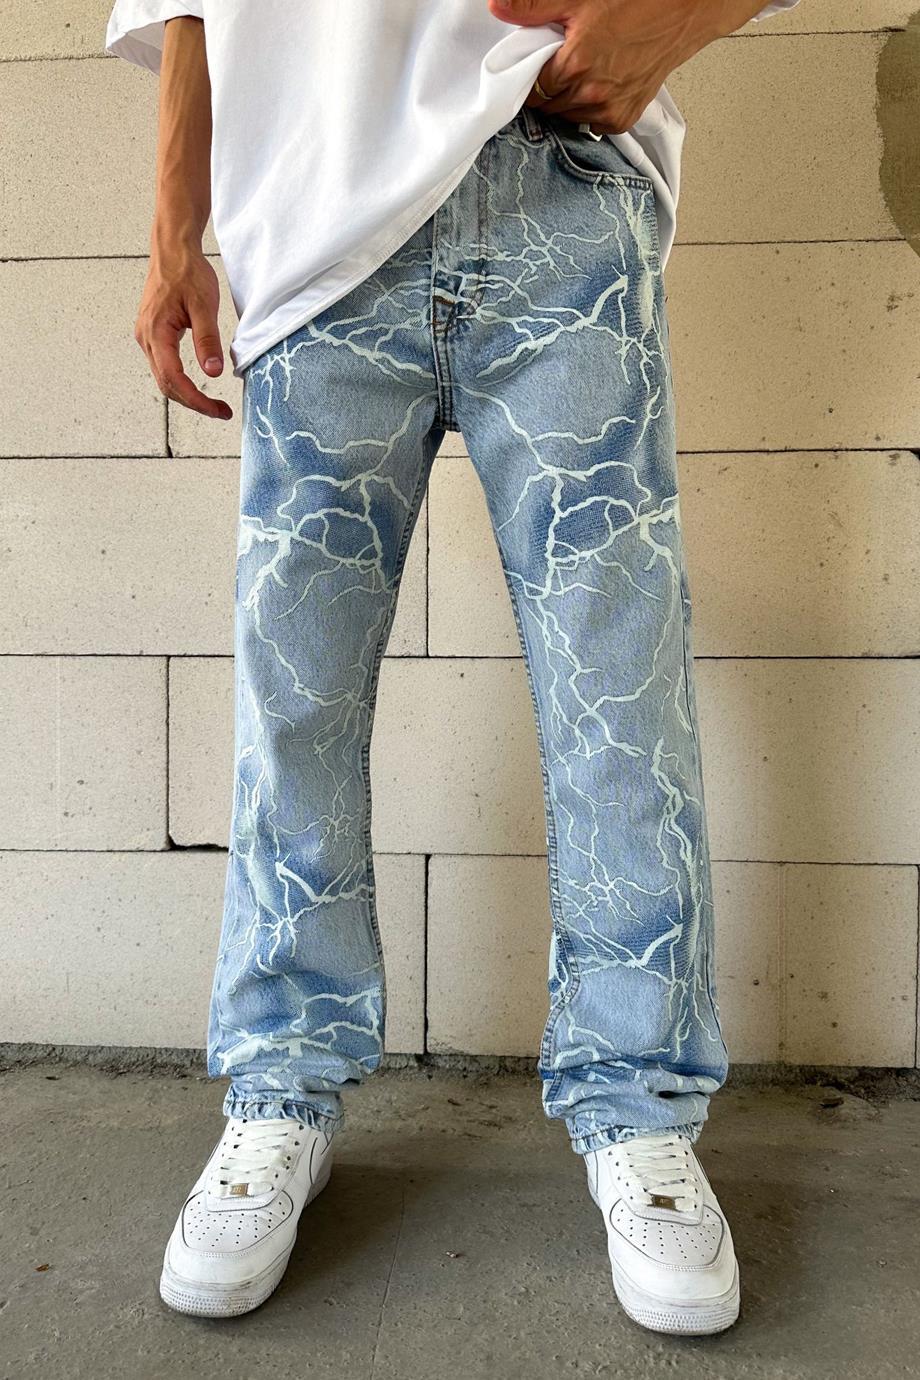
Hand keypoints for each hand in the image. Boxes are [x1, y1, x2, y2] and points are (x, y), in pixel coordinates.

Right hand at [134, 242, 232, 419]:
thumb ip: (207, 340)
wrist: (172, 250)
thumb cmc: (186, 271)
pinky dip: (180, 380)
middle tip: (221, 411)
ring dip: (187, 394)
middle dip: (194, 402)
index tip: (218, 410)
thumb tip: (213, 372)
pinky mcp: (152, 333)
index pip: (174, 379)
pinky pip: (163, 365)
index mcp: (156, 332)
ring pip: (164, 378)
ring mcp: (146, 336)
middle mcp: (146, 338)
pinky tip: (197, 384)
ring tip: (212, 403)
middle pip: (166, 385)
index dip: (197, 400)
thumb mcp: (204, 305)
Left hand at [489, 0, 766, 133]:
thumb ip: (534, 7)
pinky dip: (590, 109)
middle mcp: (591, 94)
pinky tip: (598, 85)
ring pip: (569, 116)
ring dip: (568, 99)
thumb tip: (497, 9)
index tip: (533, 65)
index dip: (528, 77)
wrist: (684, 9)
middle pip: (548, 106)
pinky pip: (593, 123)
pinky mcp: (625, 117)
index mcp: (574, 66)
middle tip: (559, 62)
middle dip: (547, 87)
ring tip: (582, 70)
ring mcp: (609, 109)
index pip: (531, 89)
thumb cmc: (639, 0)